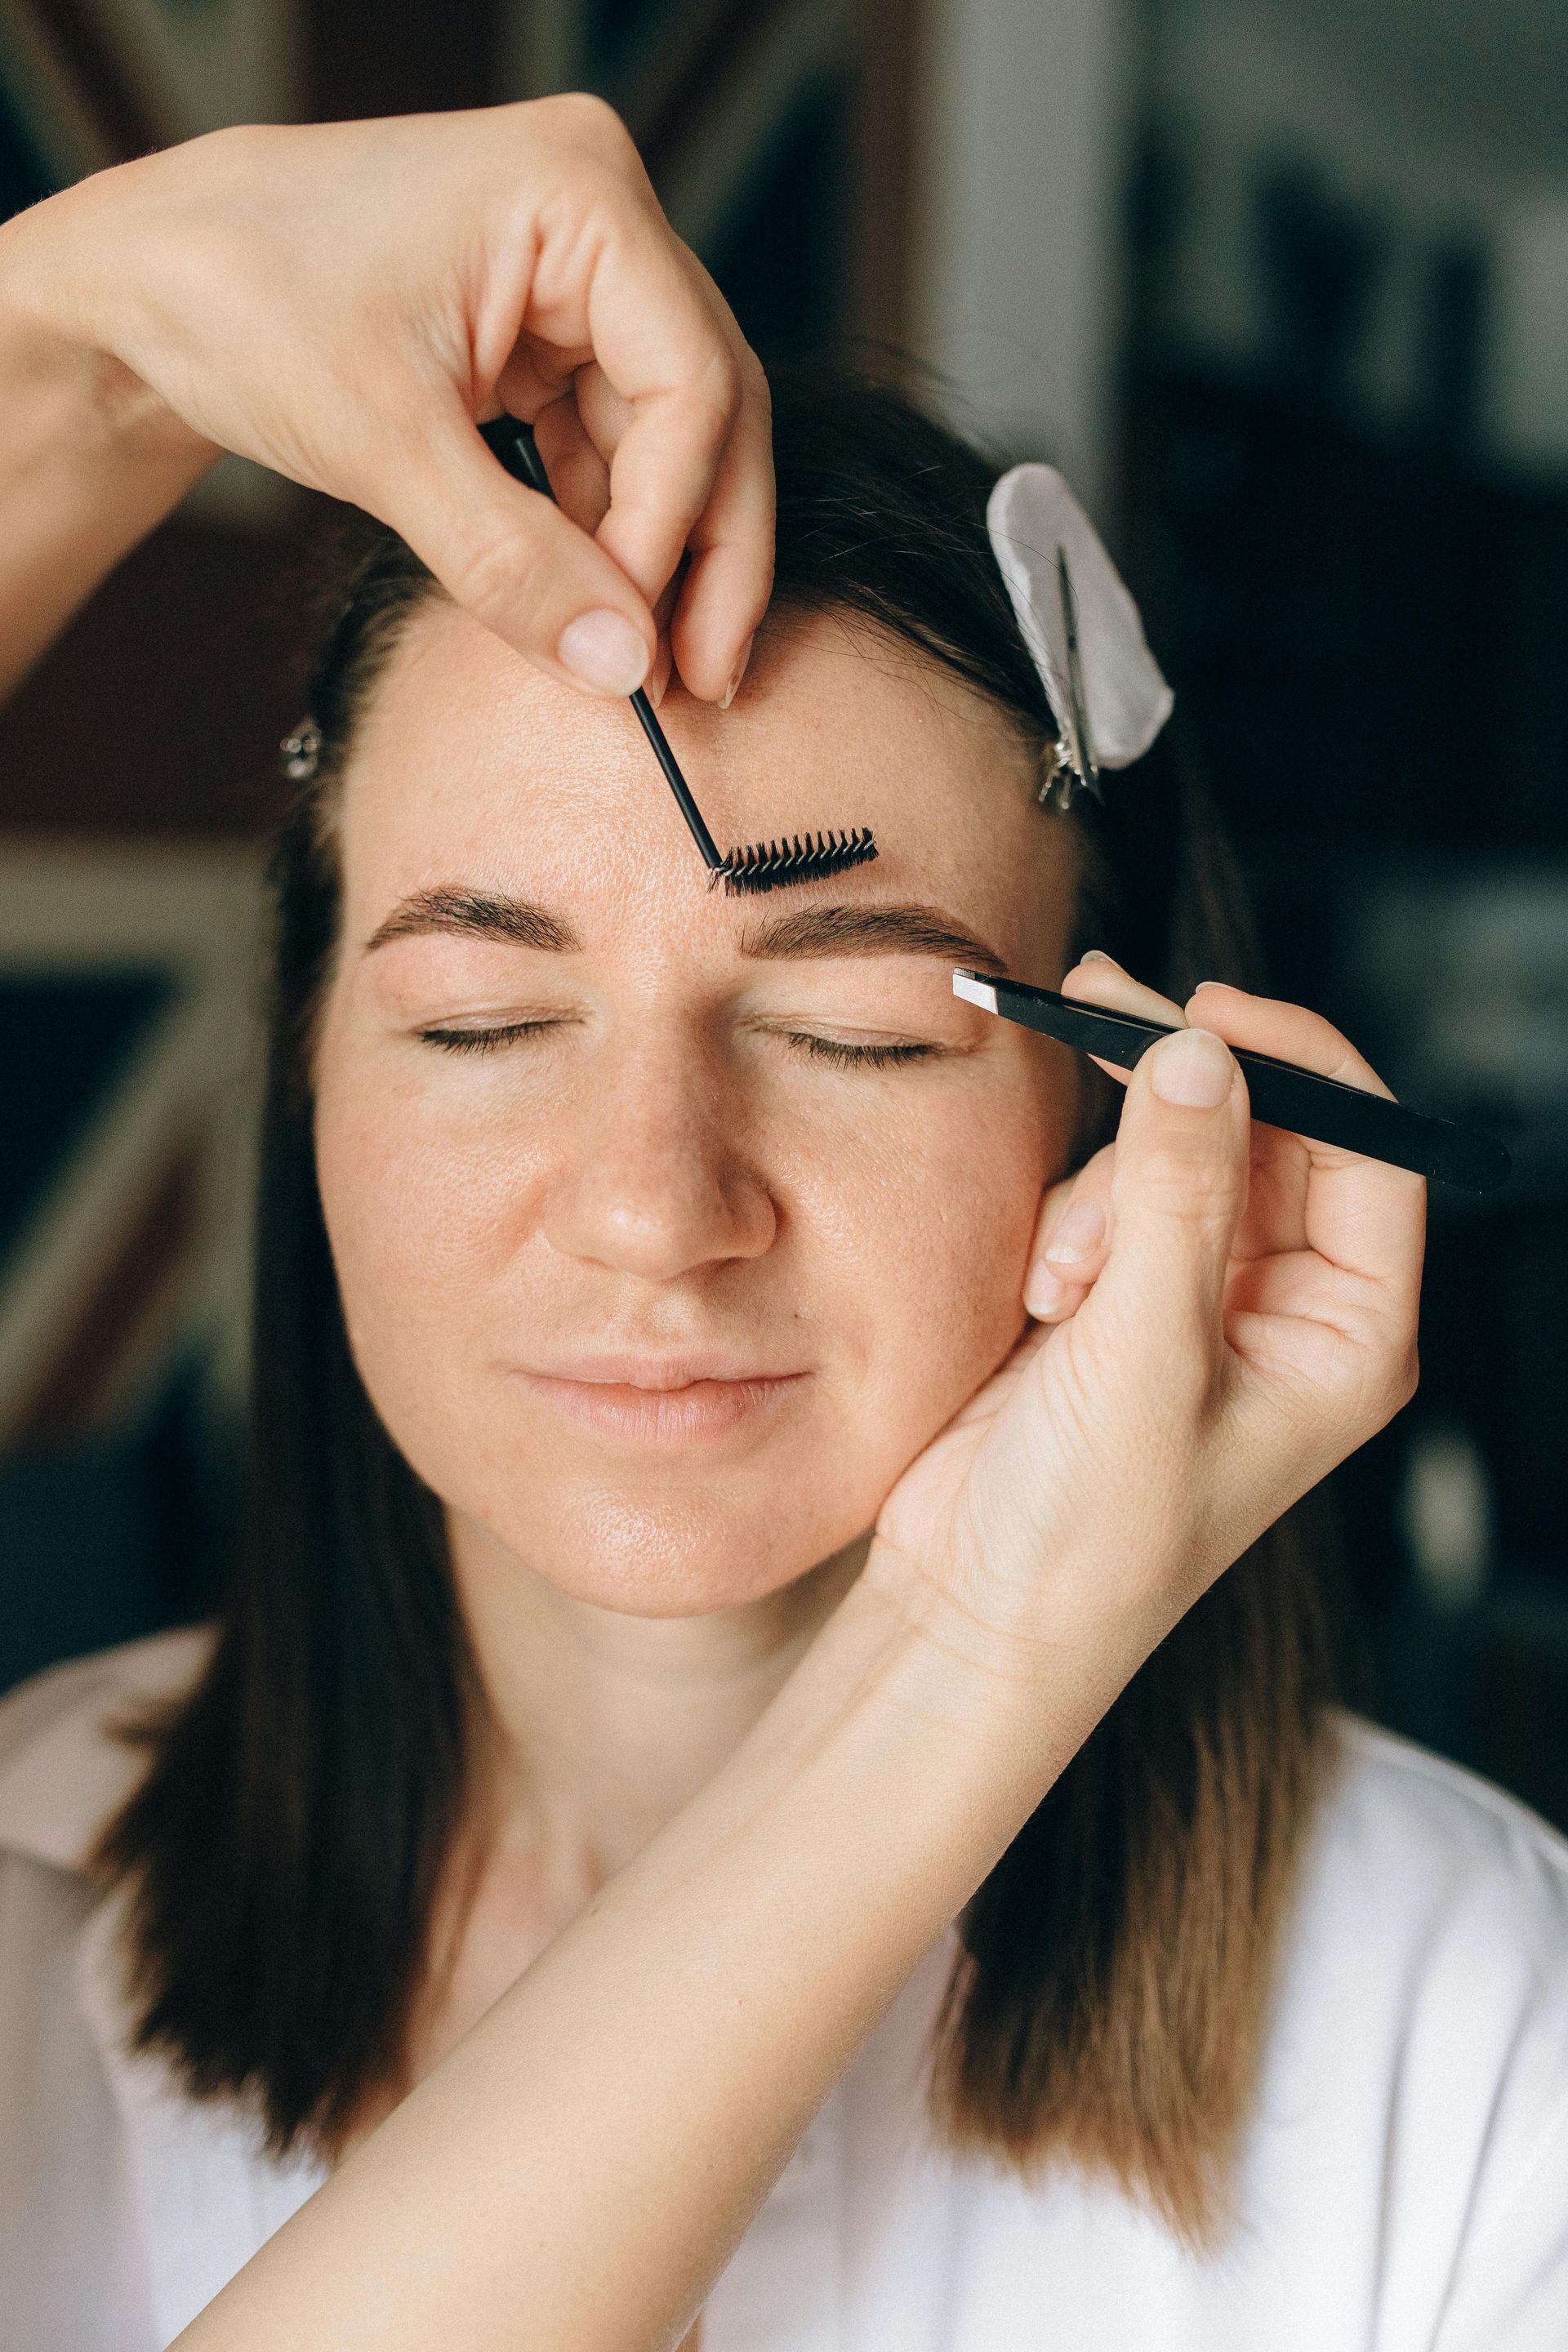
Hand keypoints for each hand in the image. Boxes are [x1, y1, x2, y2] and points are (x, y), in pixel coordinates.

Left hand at [2, 99, 769, 700]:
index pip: (693, 381)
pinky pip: (612, 450)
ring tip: (648, 668)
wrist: (146, 280)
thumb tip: (621, 669)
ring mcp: (580, 282)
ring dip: (662, 557)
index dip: (677, 524)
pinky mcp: (546, 338)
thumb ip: (509, 562)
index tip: (644, 642)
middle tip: (700, 680)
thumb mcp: (380, 441)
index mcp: (581, 195)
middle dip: (705, 553)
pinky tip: (595, 609)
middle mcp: (604, 223)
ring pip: (673, 443)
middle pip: (710, 411)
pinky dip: (605, 534)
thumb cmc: (240, 300)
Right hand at [871, 957, 1423, 1699]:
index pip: (1369, 1150)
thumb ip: (1174, 1194)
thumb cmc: (1091, 1536)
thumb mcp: (1144, 1353)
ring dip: (1102, 1194)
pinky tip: (1040, 1301)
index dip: (1301, 1064)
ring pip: (1169, 1156)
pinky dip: (1065, 1226)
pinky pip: (1104, 1196)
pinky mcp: (1117, 1300)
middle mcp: (1287, 1310)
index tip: (1210, 1014)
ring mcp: (1199, 1300)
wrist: (972, 1613)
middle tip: (1098, 1009)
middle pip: (1264, 1133)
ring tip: (1060, 1290)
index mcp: (1347, 1334)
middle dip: (1177, 1099)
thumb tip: (1197, 1054)